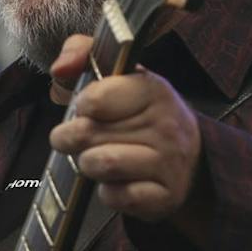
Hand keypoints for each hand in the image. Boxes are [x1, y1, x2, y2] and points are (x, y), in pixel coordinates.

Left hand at [49, 35, 208, 236]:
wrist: (190, 157)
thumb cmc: (139, 113)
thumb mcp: (115, 74)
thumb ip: (82, 53)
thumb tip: (61, 67)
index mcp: (153, 89)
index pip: (93, 100)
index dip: (82, 108)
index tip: (91, 110)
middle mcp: (166, 124)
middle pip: (87, 135)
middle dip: (74, 139)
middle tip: (85, 138)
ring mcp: (169, 162)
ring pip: (99, 165)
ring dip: (89, 165)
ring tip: (100, 158)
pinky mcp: (165, 196)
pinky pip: (115, 197)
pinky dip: (108, 192)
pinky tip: (119, 181)